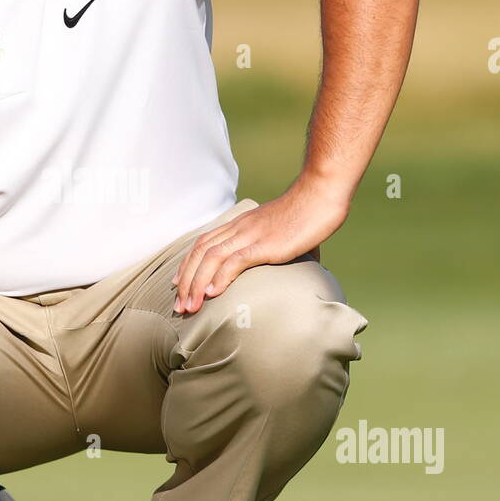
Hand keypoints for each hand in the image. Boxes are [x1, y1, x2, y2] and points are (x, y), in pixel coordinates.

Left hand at [171, 179, 349, 313]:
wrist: (321, 193)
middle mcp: (239, 228)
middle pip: (200, 253)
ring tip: (190, 307)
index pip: (203, 243)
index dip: (187, 264)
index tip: (178, 284)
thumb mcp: (284, 231)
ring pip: (212, 259)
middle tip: (179, 306)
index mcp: (240, 224)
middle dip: (185, 281)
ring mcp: (250, 235)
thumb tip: (303, 266)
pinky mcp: (265, 244)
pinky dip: (221, 277)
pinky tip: (213, 293)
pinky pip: (236, 261)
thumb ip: (283, 248)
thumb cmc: (310, 213)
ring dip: (197, 284)